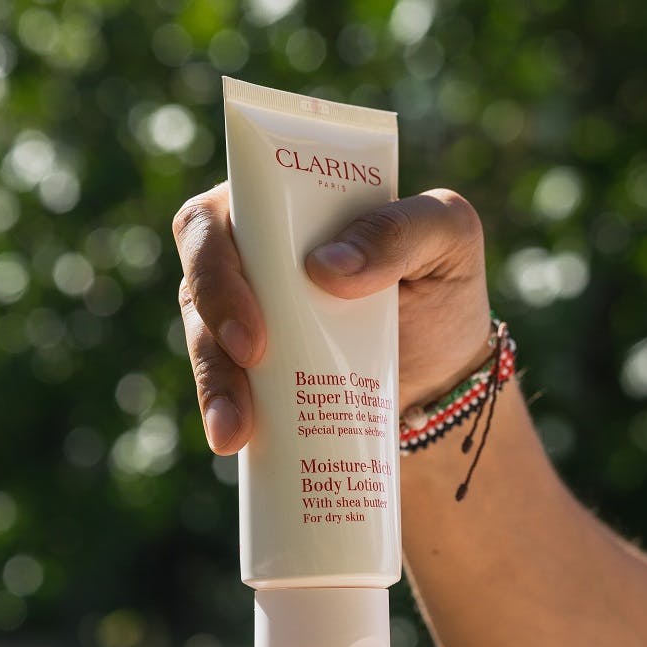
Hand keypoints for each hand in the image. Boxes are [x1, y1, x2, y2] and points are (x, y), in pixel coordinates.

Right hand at [173, 183, 491, 453]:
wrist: (446, 378)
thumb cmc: (445, 288)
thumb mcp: (448, 237)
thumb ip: (401, 229)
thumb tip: (328, 266)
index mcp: (283, 207)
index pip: (216, 218)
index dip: (214, 265)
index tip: (252, 324)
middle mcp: (251, 257)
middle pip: (198, 282)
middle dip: (212, 328)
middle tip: (250, 362)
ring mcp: (244, 318)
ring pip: (204, 342)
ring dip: (213, 384)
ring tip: (235, 430)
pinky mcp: (250, 373)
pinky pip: (221, 389)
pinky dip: (224, 413)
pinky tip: (232, 439)